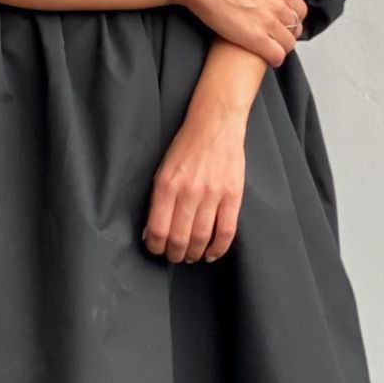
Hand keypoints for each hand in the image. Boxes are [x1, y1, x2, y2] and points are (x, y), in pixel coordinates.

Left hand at [141, 104, 245, 263]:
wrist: (215, 125)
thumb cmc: (185, 148)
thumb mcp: (162, 170)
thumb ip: (157, 201)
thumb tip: (150, 232)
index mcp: (167, 185)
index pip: (158, 229)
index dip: (155, 246)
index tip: (156, 249)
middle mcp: (189, 192)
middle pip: (180, 238)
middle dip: (174, 255)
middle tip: (174, 257)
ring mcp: (213, 194)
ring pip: (201, 238)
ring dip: (194, 254)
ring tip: (191, 256)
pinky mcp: (233, 195)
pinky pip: (226, 231)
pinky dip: (218, 248)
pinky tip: (211, 253)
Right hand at [180, 0, 308, 66]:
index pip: (300, 10)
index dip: (294, 19)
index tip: (285, 23)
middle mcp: (278, 6)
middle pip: (295, 28)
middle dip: (289, 35)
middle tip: (278, 38)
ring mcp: (268, 23)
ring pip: (288, 43)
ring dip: (282, 48)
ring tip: (272, 49)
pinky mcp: (255, 38)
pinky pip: (276, 54)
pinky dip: (275, 59)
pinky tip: (269, 59)